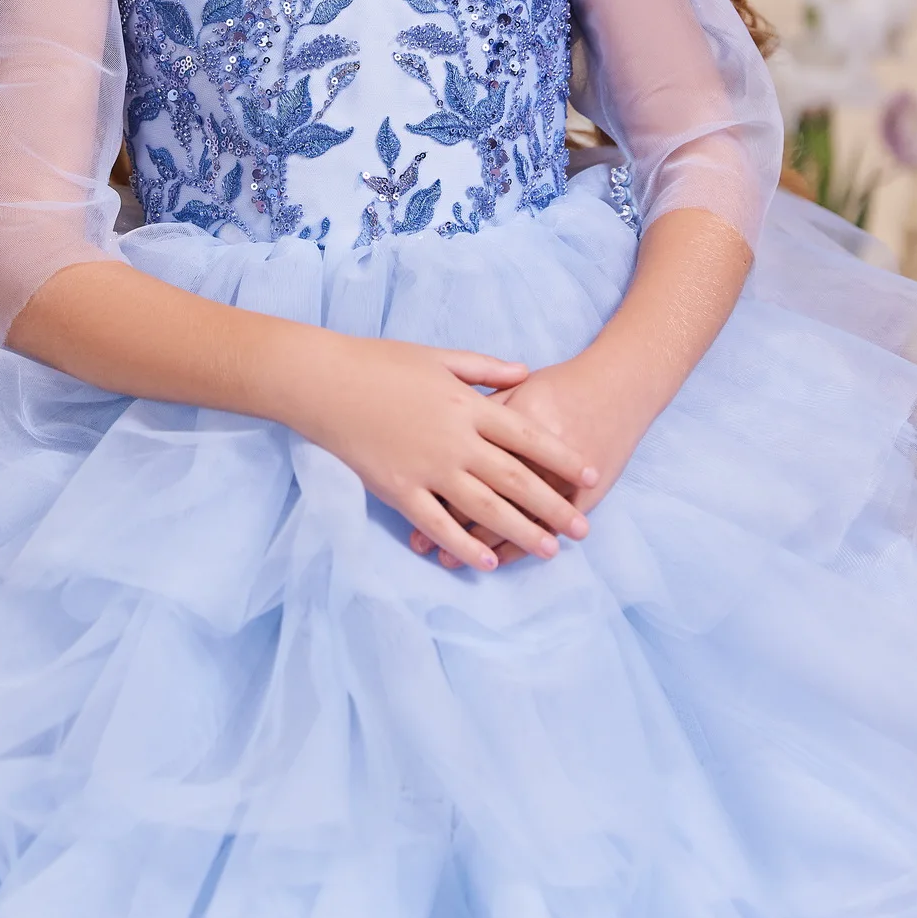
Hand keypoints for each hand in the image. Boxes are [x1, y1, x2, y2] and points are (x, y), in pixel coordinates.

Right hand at [283, 334, 597, 571]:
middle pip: (515, 478)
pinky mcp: (399, 490)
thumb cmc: (381, 363)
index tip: (590, 474)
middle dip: (552, 505)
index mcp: (468, 405)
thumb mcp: (438, 356)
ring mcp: (428, 468)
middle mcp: (456, 440)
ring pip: (484, 507)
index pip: (526, 435)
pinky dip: (464, 544)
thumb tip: (525, 372)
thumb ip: (485, 367)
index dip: (561, 456)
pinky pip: (439, 523)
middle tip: (582, 528)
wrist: (326, 382)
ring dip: (520, 530)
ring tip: (550, 550)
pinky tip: (487, 561)